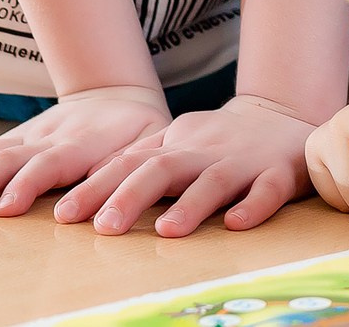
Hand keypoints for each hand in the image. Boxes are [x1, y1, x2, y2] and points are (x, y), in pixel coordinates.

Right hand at [0, 86, 167, 216]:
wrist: (117, 92)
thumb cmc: (140, 129)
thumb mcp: (150, 142)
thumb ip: (132, 164)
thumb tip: (115, 189)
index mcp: (81, 142)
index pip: (50, 162)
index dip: (28, 183)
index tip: (6, 208)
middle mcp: (45, 138)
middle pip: (4, 159)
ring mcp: (23, 137)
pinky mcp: (9, 141)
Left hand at [53, 95, 317, 236]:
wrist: (284, 117)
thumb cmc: (220, 141)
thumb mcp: (176, 144)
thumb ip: (139, 163)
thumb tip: (88, 188)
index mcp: (175, 145)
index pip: (129, 163)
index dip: (95, 187)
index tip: (64, 214)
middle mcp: (203, 151)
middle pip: (162, 168)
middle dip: (130, 196)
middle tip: (102, 228)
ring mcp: (243, 162)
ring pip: (213, 180)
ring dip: (191, 204)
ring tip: (166, 231)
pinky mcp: (279, 173)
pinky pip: (267, 190)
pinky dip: (253, 206)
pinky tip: (236, 224)